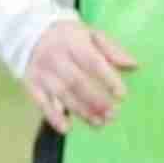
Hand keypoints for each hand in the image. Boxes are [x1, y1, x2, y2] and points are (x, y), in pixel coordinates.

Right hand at [25, 18, 138, 133]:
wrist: (29, 33)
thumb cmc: (68, 37)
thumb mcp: (90, 34)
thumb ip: (112, 50)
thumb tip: (134, 66)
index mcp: (73, 42)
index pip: (93, 62)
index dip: (108, 79)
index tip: (122, 96)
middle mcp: (56, 57)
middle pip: (77, 81)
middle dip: (96, 100)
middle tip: (112, 115)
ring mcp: (42, 72)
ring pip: (62, 94)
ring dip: (81, 111)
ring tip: (99, 123)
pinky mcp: (31, 84)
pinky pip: (41, 102)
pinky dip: (53, 116)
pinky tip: (66, 129)